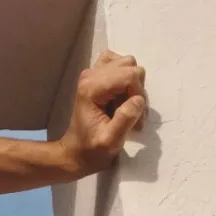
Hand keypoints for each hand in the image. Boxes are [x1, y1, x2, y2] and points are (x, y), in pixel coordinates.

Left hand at [54, 52, 147, 175]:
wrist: (76, 152)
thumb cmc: (92, 149)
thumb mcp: (110, 141)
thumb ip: (125, 119)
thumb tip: (139, 100)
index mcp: (92, 88)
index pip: (129, 75)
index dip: (139, 94)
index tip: (136, 117)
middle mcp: (91, 74)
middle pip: (130, 67)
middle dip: (136, 90)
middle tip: (130, 113)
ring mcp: (93, 72)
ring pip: (127, 64)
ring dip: (132, 85)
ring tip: (125, 106)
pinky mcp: (97, 75)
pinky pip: (119, 63)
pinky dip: (125, 78)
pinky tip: (122, 95)